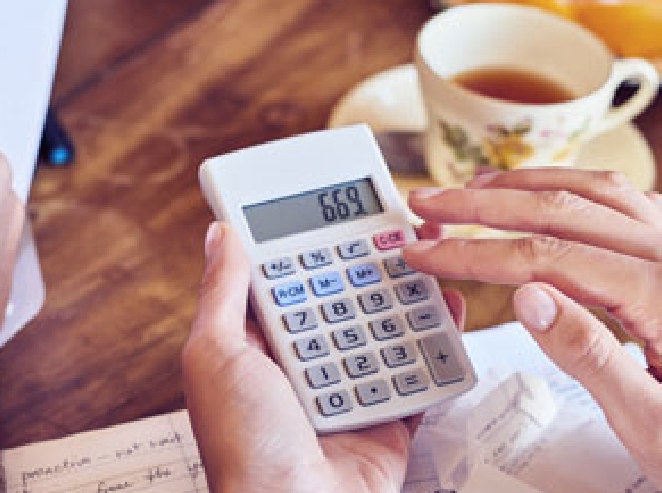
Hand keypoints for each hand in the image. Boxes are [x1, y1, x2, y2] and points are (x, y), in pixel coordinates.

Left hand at [181, 222, 465, 492]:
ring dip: (406, 296)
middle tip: (397, 228)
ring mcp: (343, 394)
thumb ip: (222, 293)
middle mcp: (297, 370)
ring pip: (382, 331)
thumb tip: (218, 235)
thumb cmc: (245, 449)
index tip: (331, 212)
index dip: (305, 248)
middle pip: (339, 301)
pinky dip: (435, 345)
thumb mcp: (216, 356)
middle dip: (367, 266)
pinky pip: (416, 376)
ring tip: (428, 257)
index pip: (279, 284)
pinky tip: (445, 310)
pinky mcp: (385, 421)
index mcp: (250, 351)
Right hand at [404, 168, 661, 491]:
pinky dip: (572, 189)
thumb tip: (526, 294)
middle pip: (565, 208)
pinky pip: (626, 205)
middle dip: (484, 203)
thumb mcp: (655, 429)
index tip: (424, 252)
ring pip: (598, 193)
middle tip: (427, 204)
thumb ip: (589, 356)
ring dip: (527, 184)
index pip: (547, 256)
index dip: (475, 252)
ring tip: (469, 190)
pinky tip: (544, 195)